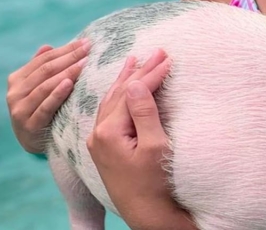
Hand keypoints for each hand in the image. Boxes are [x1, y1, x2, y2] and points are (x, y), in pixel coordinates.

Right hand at [6, 39, 90, 153]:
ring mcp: (20, 109)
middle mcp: (15, 93)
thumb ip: (40, 68)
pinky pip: (45, 107)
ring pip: (45, 86)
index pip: (44, 60)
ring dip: (66, 72)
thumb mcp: (38, 88)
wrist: (32, 141)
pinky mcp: (29, 125)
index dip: (65, 50)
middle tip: (89, 49)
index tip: (86, 42)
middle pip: (46, 70)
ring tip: (84, 63)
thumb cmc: (39, 109)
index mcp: (17, 79)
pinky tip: (70, 84)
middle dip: (69, 57)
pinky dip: (57, 94)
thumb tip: (47, 46)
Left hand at [87, 50, 196, 229]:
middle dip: (139, 71)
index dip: (151, 74)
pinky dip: (119, 96)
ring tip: (136, 61)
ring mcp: (98, 141)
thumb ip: (144, 112)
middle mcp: (97, 134)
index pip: (132, 93)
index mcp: (108, 132)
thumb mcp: (155, 146)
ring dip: (126, 80)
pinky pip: (110, 112)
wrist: (146, 213)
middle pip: (119, 93)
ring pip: (111, 101)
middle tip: (156, 52)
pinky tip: (124, 88)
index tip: (167, 58)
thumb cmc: (155, 182)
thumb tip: (136, 84)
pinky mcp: (104, 148)